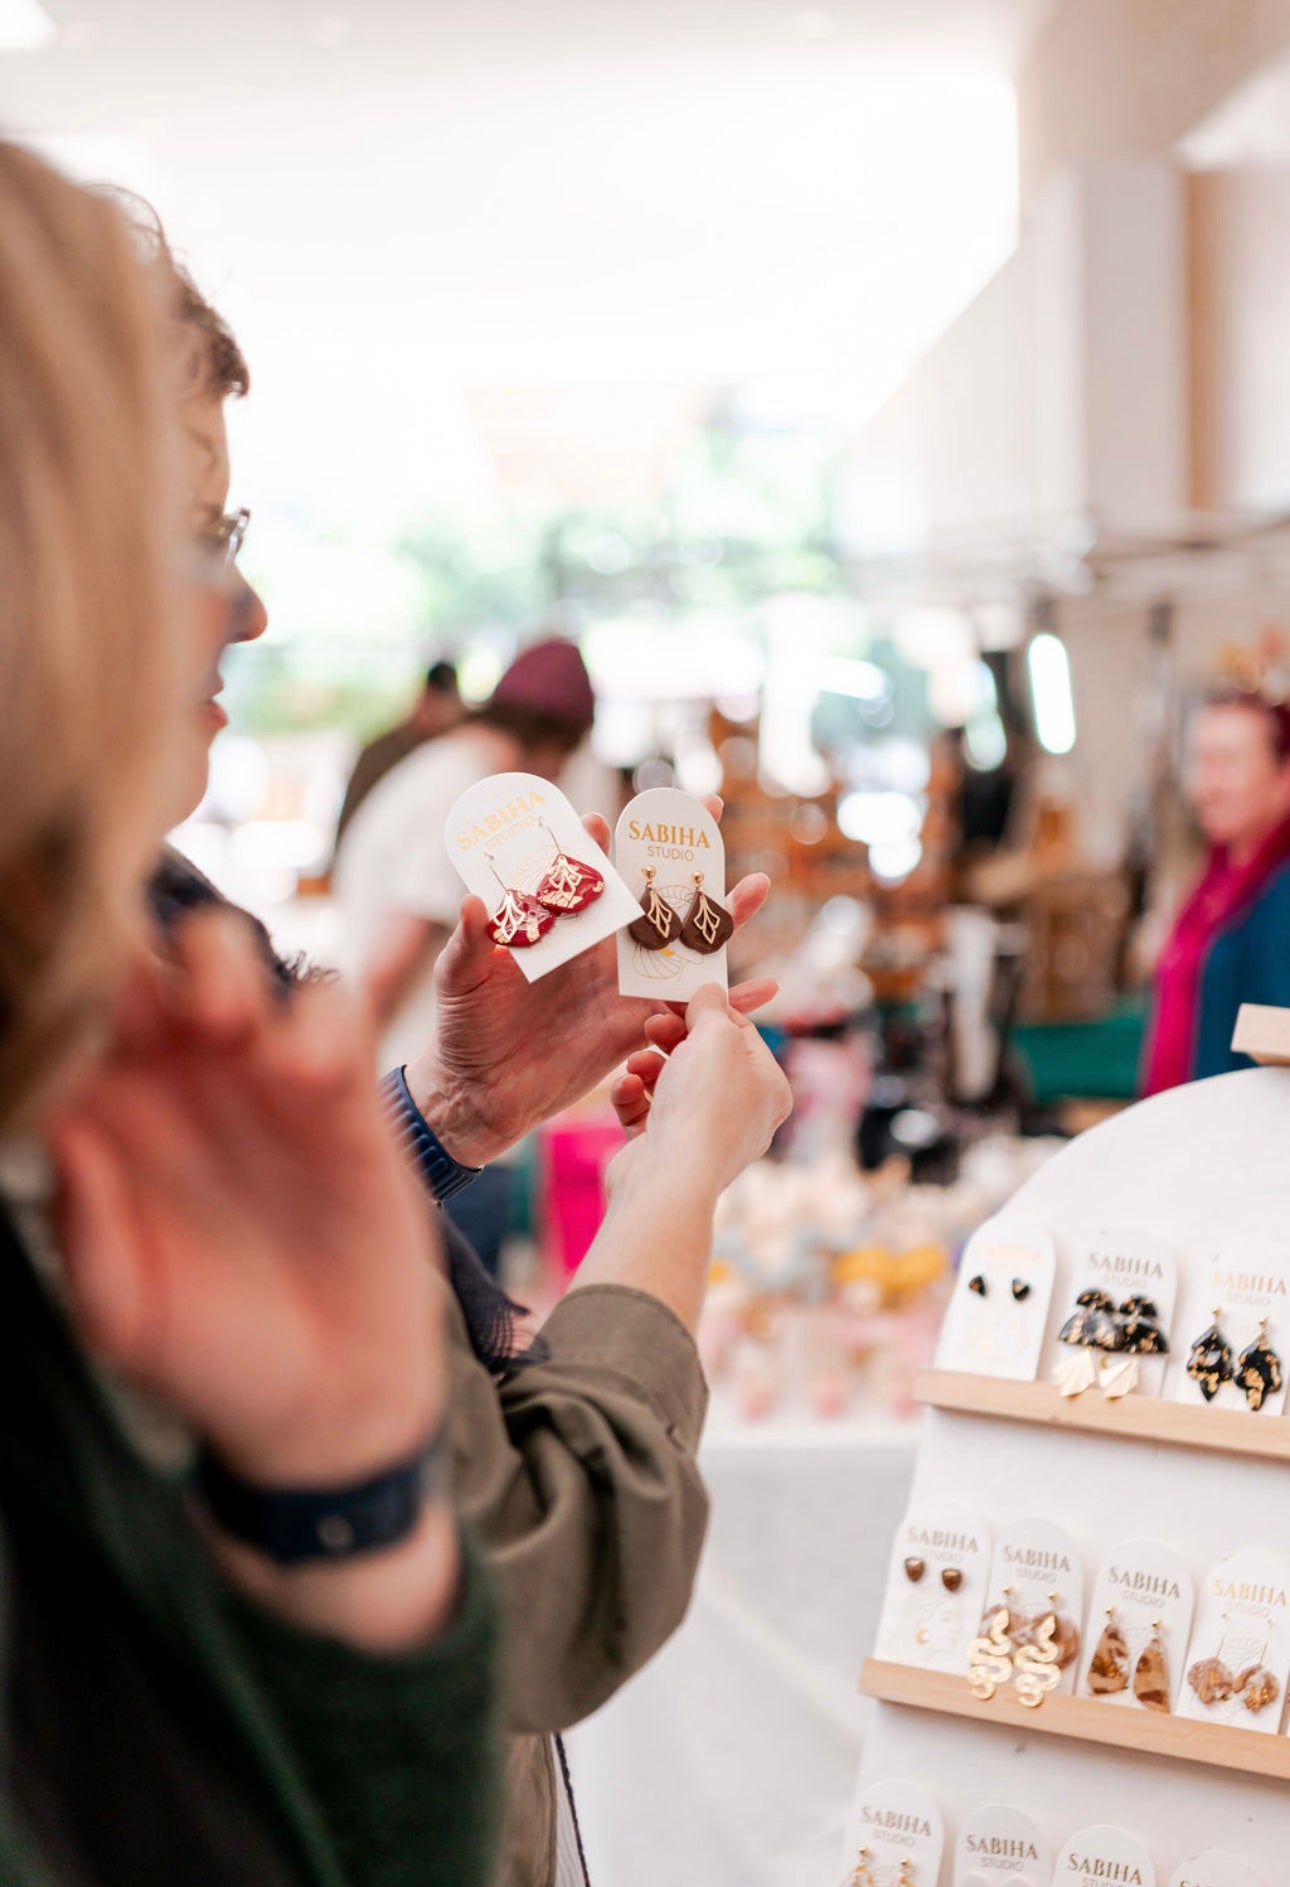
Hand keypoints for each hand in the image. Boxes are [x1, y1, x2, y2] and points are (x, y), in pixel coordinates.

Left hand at [50, 912, 443, 1489]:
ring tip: (232, 1024)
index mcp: (116, 1123)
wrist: (332, 1399)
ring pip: (241, 961)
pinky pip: (331, 1011)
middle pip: (157, 966)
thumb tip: (62, 1131)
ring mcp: (265, 1081)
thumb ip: (85, 1231)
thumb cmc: (214, 1359)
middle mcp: (184, 1086)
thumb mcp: (124, 1315)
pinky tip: (310, 1076)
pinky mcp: (346, 1094)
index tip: (90, 1020)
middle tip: (172, 1007)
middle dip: (159, 960)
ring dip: (230, 967)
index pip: (83, 1022)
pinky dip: (320, 1017)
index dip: (80, 999)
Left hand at [407, 798, 776, 1165]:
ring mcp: (622, 987)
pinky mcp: (636, 1028)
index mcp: (561, 929)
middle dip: (681, 853)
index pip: (587, 873)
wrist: (478, 1093)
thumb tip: (474, 900)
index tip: (605, 818)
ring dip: (722, 917)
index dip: (597, 843)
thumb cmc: (464, 1027)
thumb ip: (470, 939)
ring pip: (682, 945)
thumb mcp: (461, 977)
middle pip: (650, 893)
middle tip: (710, 809)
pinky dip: (729, 1001)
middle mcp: (599, 950)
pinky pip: (689, 1010)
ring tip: (760, 885)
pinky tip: (769, 988)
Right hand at [606, 984, 791, 1200]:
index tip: (679, 995)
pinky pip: (646, 1110)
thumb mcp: (716, 1037)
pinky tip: (626, 1088)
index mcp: (767, 1089)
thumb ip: (712, 1009)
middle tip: (652, 1023)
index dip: (709, 1010)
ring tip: (636, 1062)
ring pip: (670, 1082)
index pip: (741, 1034)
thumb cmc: (704, 1106)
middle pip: (703, 1058)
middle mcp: (740, 1114)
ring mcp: (700, 1136)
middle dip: (673, 1037)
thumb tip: (710, 990)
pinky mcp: (663, 1150)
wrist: (669, 1180)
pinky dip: (633, 1095)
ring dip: (648, 1065)